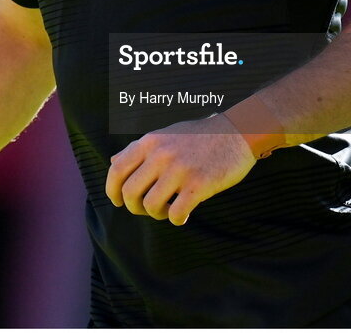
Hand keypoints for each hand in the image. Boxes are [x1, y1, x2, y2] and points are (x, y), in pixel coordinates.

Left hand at [105, 115, 256, 225]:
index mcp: (150, 141)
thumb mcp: (165, 134)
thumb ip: (140, 149)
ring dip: (157, 214)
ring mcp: (180, 169)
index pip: (116, 169)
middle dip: (134, 208)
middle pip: (130, 192)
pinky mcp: (199, 184)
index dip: (112, 190)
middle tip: (147, 209)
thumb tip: (112, 162)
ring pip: (151, 206)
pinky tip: (183, 214)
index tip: (118, 201)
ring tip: (168, 209)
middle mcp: (161, 154)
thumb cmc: (199, 135)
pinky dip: (176, 219)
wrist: (238, 132)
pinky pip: (176, 213)